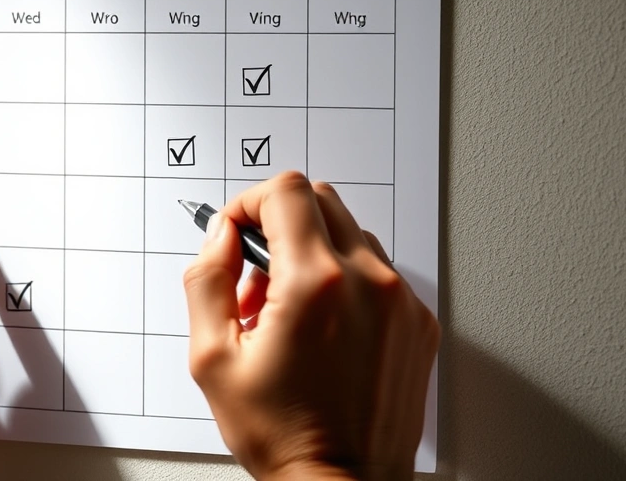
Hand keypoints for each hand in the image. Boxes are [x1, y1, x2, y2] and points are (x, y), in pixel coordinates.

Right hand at [182, 172, 440, 480]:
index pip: (286, 191)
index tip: (238, 231)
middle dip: (279, 224)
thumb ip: (207, 280)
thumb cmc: (283, 434)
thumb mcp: (212, 358)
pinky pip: (378, 271)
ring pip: (350, 235)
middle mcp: (367, 281)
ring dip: (312, 253)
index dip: (250, 202)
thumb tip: (220, 236)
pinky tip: (325, 328)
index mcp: (313, 284)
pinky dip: (346, 280)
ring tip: (290, 311)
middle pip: (321, 201)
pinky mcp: (418, 322)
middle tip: (258, 277)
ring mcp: (400, 300)